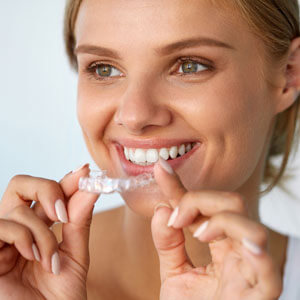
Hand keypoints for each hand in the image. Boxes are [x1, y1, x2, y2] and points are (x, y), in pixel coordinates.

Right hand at [0, 164, 98, 299]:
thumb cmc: (59, 295)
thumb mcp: (75, 253)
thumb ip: (80, 220)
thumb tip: (91, 187)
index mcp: (38, 226)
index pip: (48, 192)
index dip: (65, 180)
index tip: (85, 171)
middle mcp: (17, 227)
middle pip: (21, 184)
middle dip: (47, 189)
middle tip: (63, 213)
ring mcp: (1, 239)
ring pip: (18, 209)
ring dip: (42, 233)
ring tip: (51, 261)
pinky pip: (2, 226)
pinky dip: (23, 237)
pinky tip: (32, 256)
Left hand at [151, 159, 281, 299]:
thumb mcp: (174, 273)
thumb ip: (168, 242)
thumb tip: (161, 209)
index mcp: (222, 246)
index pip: (204, 206)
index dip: (181, 187)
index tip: (161, 170)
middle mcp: (240, 252)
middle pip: (232, 205)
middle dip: (200, 201)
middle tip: (176, 216)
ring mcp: (251, 271)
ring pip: (251, 227)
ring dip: (220, 221)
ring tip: (196, 233)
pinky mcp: (261, 294)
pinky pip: (267, 269)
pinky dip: (252, 251)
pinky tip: (224, 241)